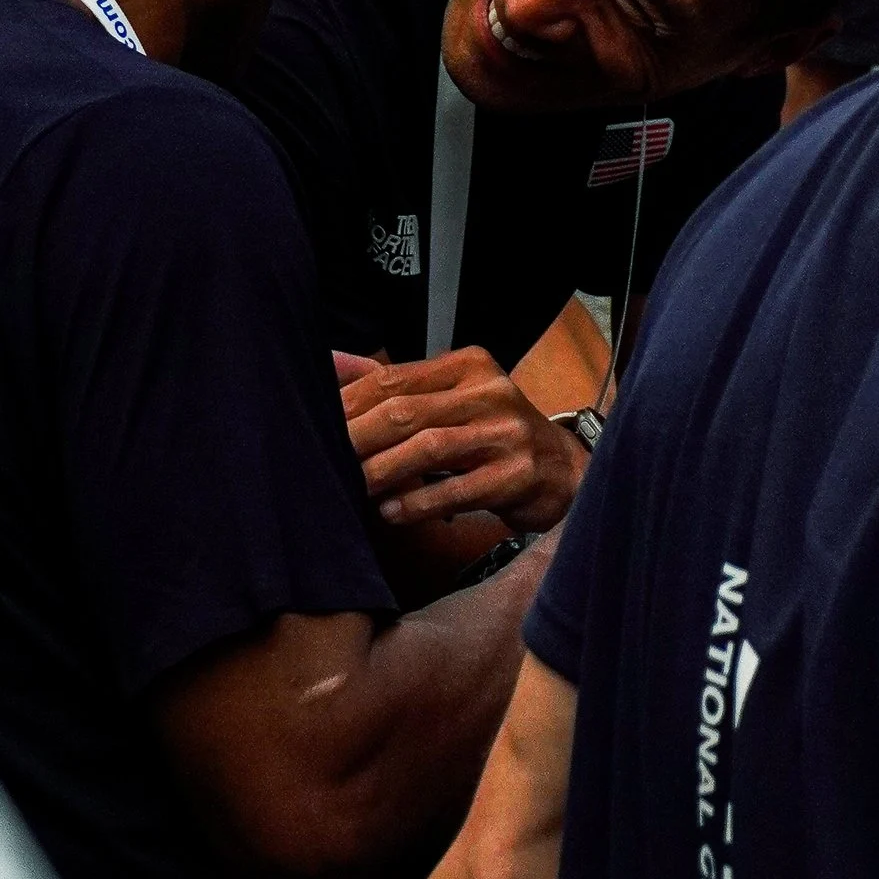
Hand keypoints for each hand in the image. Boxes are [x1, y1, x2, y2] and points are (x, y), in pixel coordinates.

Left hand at [336, 344, 589, 533]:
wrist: (561, 469)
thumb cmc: (493, 433)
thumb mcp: (453, 398)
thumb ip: (397, 385)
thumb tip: (330, 364)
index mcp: (469, 365)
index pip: (395, 378)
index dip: (350, 403)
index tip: (317, 424)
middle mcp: (490, 392)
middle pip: (407, 412)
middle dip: (358, 438)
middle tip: (325, 460)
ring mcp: (507, 433)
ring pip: (429, 448)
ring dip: (383, 471)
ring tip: (353, 488)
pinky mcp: (518, 474)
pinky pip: (458, 489)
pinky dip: (418, 502)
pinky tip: (392, 513)